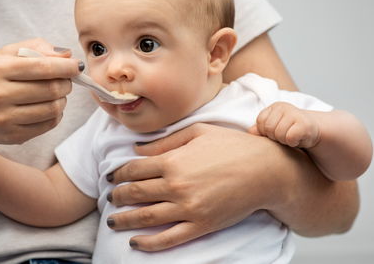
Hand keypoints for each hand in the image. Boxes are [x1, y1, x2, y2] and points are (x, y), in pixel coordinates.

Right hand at [0, 38, 82, 147]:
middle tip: (66, 80)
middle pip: (51, 89)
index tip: (77, 66)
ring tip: (56, 93)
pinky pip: (49, 124)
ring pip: (53, 108)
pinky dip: (56, 114)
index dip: (66, 67)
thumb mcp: (4, 55)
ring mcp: (4, 119)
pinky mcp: (13, 136)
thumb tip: (66, 56)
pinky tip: (48, 107)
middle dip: (66, 83)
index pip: (42, 67)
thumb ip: (36, 48)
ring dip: (63, 99)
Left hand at [106, 123, 287, 250]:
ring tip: (113, 221)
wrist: (266, 170)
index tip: (110, 178)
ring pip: (146, 217)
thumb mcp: (197, 132)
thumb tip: (136, 148)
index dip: (118, 174)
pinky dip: (149, 243)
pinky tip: (135, 243)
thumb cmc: (233, 146)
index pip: (134, 170)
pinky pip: (168, 238)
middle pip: (135, 193)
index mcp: (173, 160)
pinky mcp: (201, 225)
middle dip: (117, 196)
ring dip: (125, 220)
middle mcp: (176, 185)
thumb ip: (165, 141)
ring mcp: (188, 207)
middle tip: (109, 198)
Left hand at [248, 102, 319, 147]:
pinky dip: (293, 142)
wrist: (313, 132)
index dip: (266, 132)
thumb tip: (250, 132)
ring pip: (279, 134)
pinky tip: (298, 139)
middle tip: (285, 135)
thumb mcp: (273, 128)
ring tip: (291, 137)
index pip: (260, 122)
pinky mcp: (304, 124)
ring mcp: (295, 113)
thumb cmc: (289, 131)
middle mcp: (284, 107)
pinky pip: (290, 138)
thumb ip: (260, 129)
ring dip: (284, 141)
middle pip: (269, 129)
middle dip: (275, 137)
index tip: (275, 132)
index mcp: (274, 107)